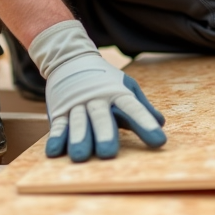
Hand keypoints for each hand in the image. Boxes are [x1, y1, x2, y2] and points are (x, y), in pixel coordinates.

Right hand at [28, 20, 165, 161]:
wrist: (70, 58)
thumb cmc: (104, 80)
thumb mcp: (126, 87)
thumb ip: (141, 107)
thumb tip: (161, 123)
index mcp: (117, 92)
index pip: (134, 108)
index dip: (146, 124)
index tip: (159, 141)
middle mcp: (97, 98)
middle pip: (101, 117)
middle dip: (104, 134)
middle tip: (108, 153)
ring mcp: (76, 104)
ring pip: (78, 122)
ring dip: (79, 139)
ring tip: (80, 157)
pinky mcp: (59, 111)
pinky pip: (58, 126)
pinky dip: (56, 138)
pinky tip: (54, 152)